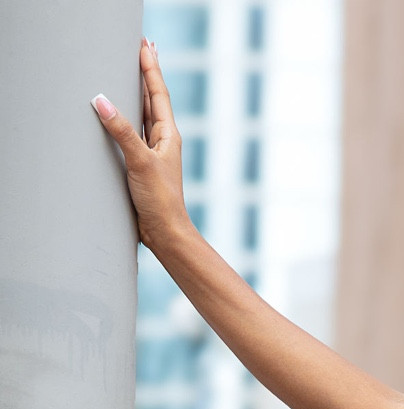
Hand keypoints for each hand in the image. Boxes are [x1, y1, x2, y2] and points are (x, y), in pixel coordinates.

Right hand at [93, 42, 190, 254]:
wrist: (166, 234)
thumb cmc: (161, 201)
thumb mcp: (140, 161)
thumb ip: (121, 130)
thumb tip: (101, 100)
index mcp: (168, 135)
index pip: (158, 93)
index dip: (150, 68)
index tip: (145, 45)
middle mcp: (163, 140)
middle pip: (152, 99)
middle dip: (146, 74)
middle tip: (142, 48)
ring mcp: (153, 152)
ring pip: (144, 114)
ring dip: (138, 93)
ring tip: (133, 71)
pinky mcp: (142, 164)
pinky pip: (133, 132)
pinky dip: (128, 117)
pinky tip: (122, 112)